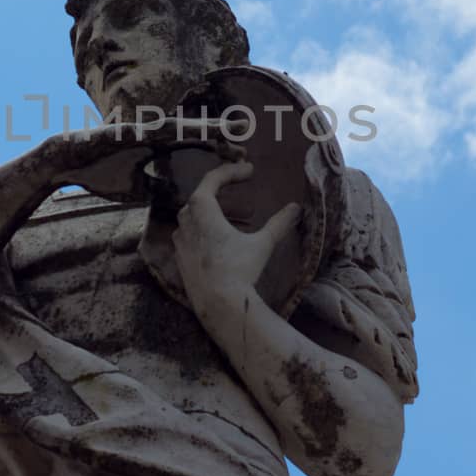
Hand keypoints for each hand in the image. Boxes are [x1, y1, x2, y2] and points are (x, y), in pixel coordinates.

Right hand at [42, 118, 246, 201]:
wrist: (67, 162)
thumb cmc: (99, 172)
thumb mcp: (135, 187)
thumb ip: (156, 187)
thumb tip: (176, 196)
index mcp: (159, 147)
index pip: (196, 146)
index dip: (219, 149)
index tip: (243, 156)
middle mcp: (154, 135)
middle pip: (195, 132)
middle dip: (220, 133)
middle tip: (249, 133)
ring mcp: (141, 131)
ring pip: (179, 127)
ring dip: (202, 127)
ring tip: (226, 128)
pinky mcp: (127, 132)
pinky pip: (152, 131)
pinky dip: (172, 131)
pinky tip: (190, 130)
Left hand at [171, 160, 301, 304]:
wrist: (220, 305)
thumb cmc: (241, 270)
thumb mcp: (263, 244)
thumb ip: (279, 224)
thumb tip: (296, 208)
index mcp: (202, 212)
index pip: (212, 180)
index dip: (231, 171)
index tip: (250, 170)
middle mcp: (186, 224)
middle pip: (198, 198)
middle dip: (217, 190)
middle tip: (237, 188)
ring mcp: (180, 244)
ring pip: (189, 218)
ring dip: (207, 211)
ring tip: (228, 215)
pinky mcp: (179, 262)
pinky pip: (187, 237)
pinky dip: (200, 232)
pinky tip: (215, 241)